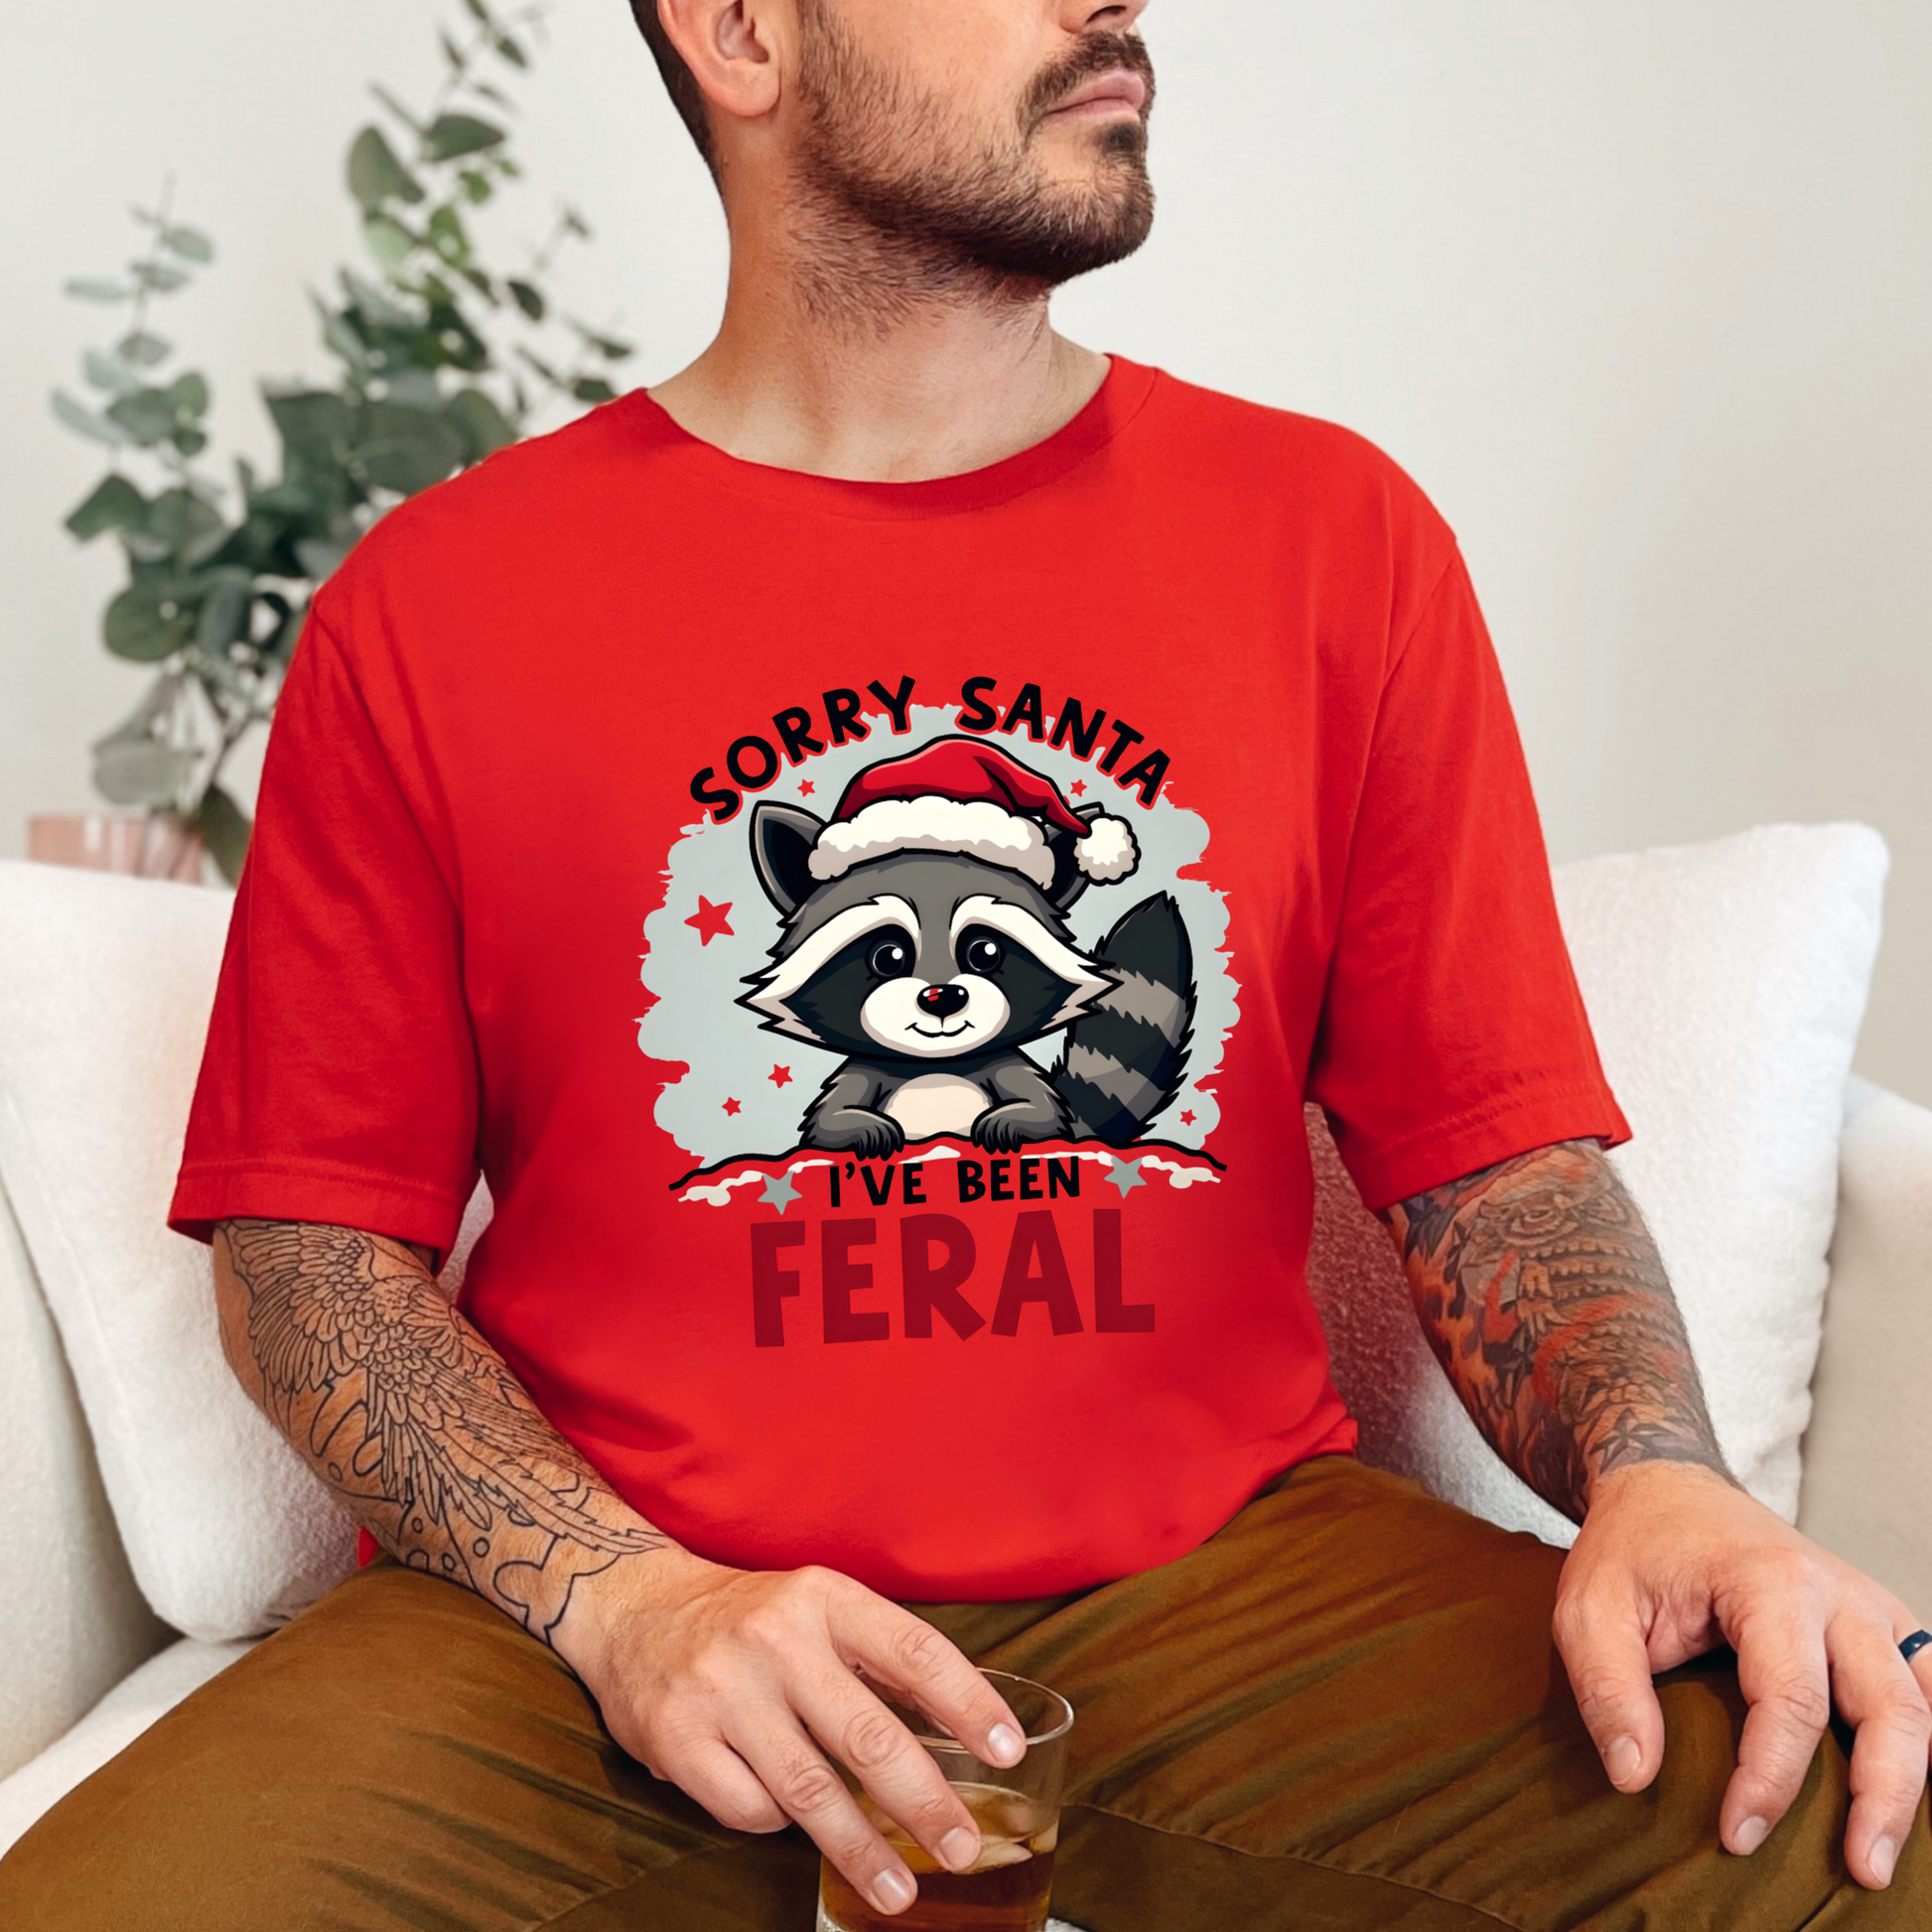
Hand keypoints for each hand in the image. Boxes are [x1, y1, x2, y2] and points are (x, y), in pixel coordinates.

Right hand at [558, 1550, 1024, 1917]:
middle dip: (924, 1804)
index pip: (915, 1651)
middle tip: (963, 1847)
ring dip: (862, 1850)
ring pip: (810, 1791)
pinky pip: (749, 1809)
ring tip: (899, 1891)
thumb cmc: (752, 1619)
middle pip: (868, 1737)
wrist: (637, 1607)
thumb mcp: (821, 1607)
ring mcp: (722, 1689)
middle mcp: (775, 1638)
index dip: (968, 1703)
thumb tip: (966, 1724)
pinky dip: (777, 1823)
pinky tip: (786, 1815)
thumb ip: (883, 1658)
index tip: (1007, 1750)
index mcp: (825, 1597)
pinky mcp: (677, 1738)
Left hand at [1555, 1462, 1930, 1888]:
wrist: (1666, 1487)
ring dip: (1917, 1782)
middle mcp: (1836, 1592)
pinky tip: (1909, 1794)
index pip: (1790, 1699)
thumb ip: (1607, 1688)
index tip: (1736, 1836)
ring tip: (1883, 1855)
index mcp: (1768, 1581)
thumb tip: (1635, 1777)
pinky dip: (1927, 1741)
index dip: (1771, 1779)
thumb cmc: (1630, 1550)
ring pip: (1923, 1702)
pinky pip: (1926, 1685)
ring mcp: (1868, 1605)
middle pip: (1890, 1707)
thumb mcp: (1588, 1608)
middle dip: (1882, 1797)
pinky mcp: (1878, 1622)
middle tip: (1862, 1871)